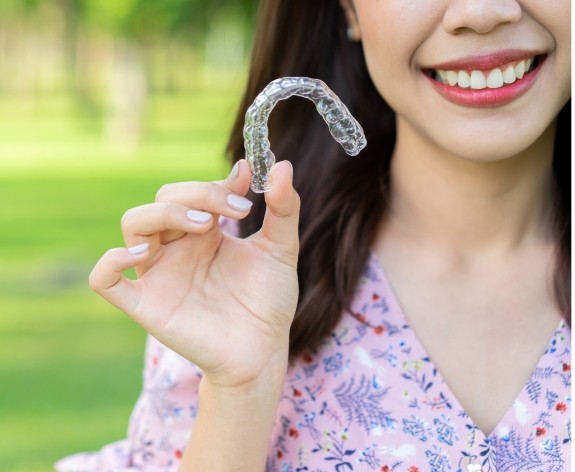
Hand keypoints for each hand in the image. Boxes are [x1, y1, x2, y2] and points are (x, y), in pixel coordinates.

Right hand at [89, 160, 299, 387]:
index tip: (247, 184)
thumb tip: (281, 164)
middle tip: (237, 212)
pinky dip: (111, 261)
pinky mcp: (146, 304)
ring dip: (163, 214)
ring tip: (202, 225)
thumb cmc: (268, 301)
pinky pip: (106, 280)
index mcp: (205, 233)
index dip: (216, 184)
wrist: (263, 349)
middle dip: (198, 195)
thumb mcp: (281, 250)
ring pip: (133, 224)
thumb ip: (283, 208)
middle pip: (163, 200)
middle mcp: (178, 247)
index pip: (193, 191)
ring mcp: (160, 274)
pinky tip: (143, 253)